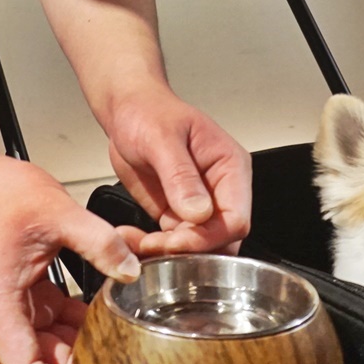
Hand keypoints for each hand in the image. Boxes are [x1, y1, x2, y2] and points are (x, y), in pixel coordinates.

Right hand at [0, 152, 140, 363]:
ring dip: (86, 351)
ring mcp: (16, 312)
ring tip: (127, 348)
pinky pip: (57, 326)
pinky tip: (113, 319)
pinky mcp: (28, 301)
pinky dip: (82, 327)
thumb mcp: (57, 211)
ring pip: (53, 349)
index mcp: (1, 308)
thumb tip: (132, 270)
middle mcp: (5, 320)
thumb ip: (98, 242)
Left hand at [100, 83, 251, 256]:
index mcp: (230, 167)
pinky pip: (172, 243)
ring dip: (166, 253)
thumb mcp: (161, 137)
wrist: (127, 111)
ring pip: (196, 248)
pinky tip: (131, 238)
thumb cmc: (149, 111)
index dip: (209, 238)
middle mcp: (220, 190)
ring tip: (135, 242)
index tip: (177, 241)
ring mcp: (199, 205)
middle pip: (220, 240)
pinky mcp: (176, 214)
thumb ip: (180, 175)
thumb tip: (199, 212)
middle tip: (152, 246)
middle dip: (187, 251)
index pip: (236, 218)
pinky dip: (152, 247)